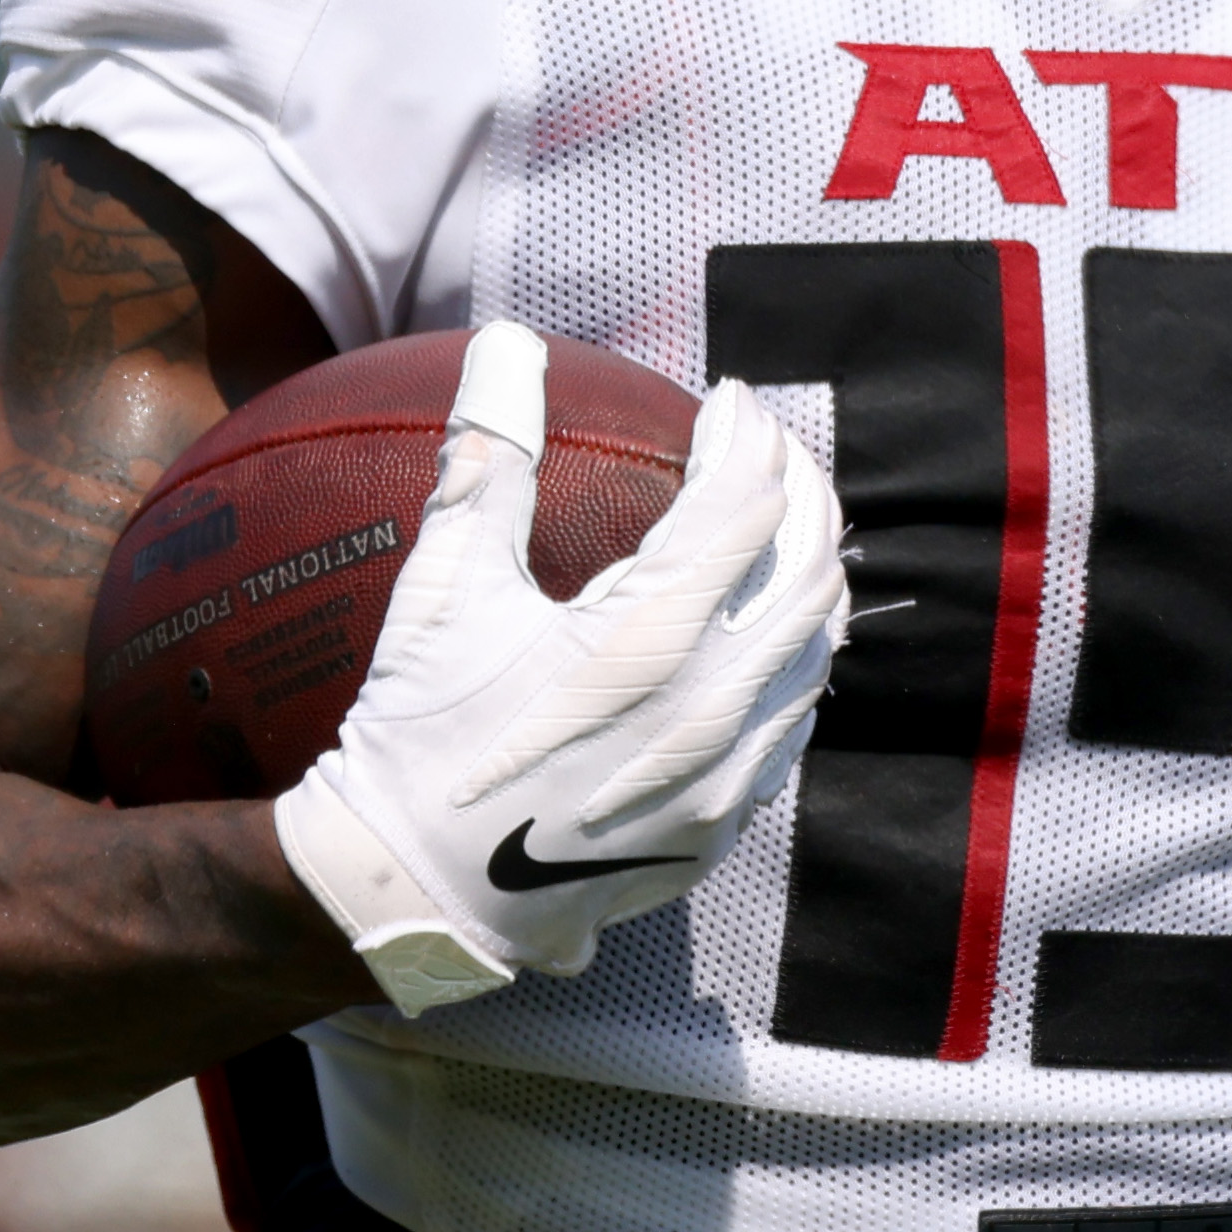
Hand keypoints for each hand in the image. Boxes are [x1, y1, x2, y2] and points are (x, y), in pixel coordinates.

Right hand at [274, 325, 841, 1010]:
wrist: (414, 886)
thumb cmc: (419, 733)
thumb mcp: (443, 589)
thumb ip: (488, 461)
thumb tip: (505, 345)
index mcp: (649, 636)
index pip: (747, 501)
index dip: (746, 434)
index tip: (727, 401)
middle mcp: (711, 702)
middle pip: (809, 563)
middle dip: (800, 486)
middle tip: (771, 446)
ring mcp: (729, 769)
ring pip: (817, 643)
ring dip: (812, 568)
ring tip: (788, 521)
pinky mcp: (726, 819)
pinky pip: (795, 718)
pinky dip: (798, 654)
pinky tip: (771, 629)